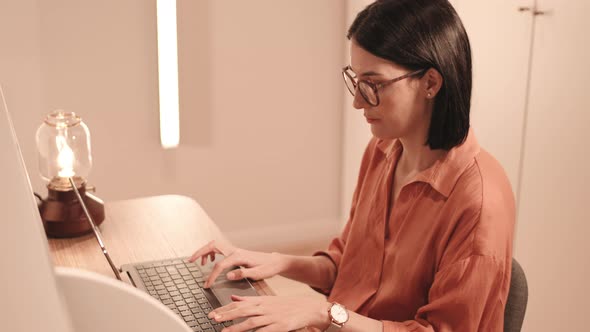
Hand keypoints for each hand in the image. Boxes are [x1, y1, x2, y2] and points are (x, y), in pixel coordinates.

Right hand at [189, 240, 286, 287]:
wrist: (275, 261)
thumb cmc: (268, 267)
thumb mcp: (258, 273)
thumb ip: (242, 274)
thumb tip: (227, 274)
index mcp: (239, 256)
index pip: (220, 265)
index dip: (211, 276)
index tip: (206, 285)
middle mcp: (235, 250)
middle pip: (213, 245)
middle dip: (200, 251)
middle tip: (190, 260)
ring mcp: (235, 250)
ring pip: (215, 245)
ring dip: (205, 251)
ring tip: (199, 262)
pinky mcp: (236, 252)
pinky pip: (220, 249)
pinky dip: (212, 253)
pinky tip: (211, 261)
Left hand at [208, 295, 329, 331]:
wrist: (308, 308)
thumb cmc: (287, 305)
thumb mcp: (267, 300)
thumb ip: (248, 300)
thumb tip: (232, 298)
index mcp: (261, 300)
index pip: (239, 304)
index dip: (224, 309)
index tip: (212, 313)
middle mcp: (265, 308)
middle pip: (242, 311)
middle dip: (226, 315)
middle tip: (213, 318)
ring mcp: (272, 317)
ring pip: (251, 322)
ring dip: (236, 327)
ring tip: (223, 331)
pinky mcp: (280, 326)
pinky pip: (264, 331)